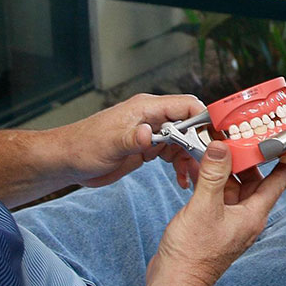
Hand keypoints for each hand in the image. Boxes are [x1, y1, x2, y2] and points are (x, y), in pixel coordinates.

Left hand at [49, 93, 206, 189]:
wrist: (68, 161)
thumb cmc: (83, 146)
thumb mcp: (109, 144)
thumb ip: (132, 138)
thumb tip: (149, 134)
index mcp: (146, 108)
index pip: (187, 105)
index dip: (205, 119)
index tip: (217, 138)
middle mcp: (152, 117)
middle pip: (190, 124)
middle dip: (201, 144)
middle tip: (207, 165)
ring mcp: (150, 132)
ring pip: (183, 141)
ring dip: (191, 158)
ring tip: (193, 177)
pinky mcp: (147, 148)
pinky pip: (172, 153)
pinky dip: (179, 165)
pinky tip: (180, 180)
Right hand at [154, 142, 285, 285]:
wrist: (175, 282)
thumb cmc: (193, 255)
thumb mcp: (204, 207)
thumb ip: (214, 175)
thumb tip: (222, 149)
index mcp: (253, 215)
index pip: (278, 181)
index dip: (283, 159)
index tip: (284, 139)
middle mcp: (245, 218)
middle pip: (254, 180)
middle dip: (245, 158)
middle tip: (237, 136)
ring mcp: (229, 222)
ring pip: (233, 187)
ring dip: (225, 169)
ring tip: (215, 148)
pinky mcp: (213, 224)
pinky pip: (217, 196)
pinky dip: (211, 181)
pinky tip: (199, 169)